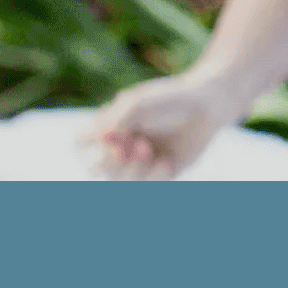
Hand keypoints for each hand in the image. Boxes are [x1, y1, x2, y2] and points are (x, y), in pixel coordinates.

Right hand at [85, 76, 234, 178]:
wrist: (207, 106)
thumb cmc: (170, 99)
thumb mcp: (138, 104)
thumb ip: (115, 121)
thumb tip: (99, 139)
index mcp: (109, 126)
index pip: (80, 143)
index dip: (90, 145)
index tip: (112, 134)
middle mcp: (120, 146)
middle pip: (97, 169)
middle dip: (113, 160)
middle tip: (137, 144)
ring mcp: (139, 163)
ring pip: (120, 183)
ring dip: (132, 170)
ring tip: (149, 150)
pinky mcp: (160, 175)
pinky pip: (148, 188)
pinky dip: (154, 178)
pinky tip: (166, 162)